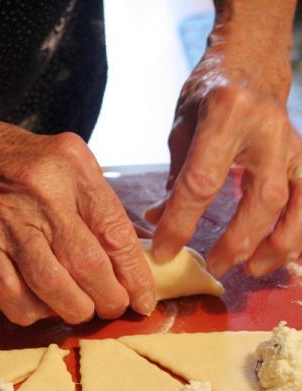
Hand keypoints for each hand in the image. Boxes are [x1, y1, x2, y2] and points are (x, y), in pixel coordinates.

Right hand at [0, 120, 155, 324]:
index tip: (143, 299)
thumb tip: (132, 254)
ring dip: (74, 309)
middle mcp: (41, 193)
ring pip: (51, 285)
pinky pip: (9, 294)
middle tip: (113, 307)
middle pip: (86, 264)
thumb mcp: (68, 161)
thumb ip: (99, 202)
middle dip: (109, 298)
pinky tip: (42, 308)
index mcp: (71, 167)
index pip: (115, 231)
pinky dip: (31, 312)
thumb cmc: (19, 161)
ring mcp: (7, 221)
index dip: (134, 274)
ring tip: (82, 310)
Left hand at [146, 21, 301, 276]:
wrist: (250, 63)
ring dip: (276, 244)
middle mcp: (266, 130)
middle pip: (258, 199)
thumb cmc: (209, 92)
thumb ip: (175, 175)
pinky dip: (298, 231)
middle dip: (236, 241)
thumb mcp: (182, 127)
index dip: (181, 222)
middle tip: (215, 266)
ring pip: (295, 204)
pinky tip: (285, 255)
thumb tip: (158, 219)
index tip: (165, 251)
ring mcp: (292, 143)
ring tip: (252, 270)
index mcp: (225, 116)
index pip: (200, 182)